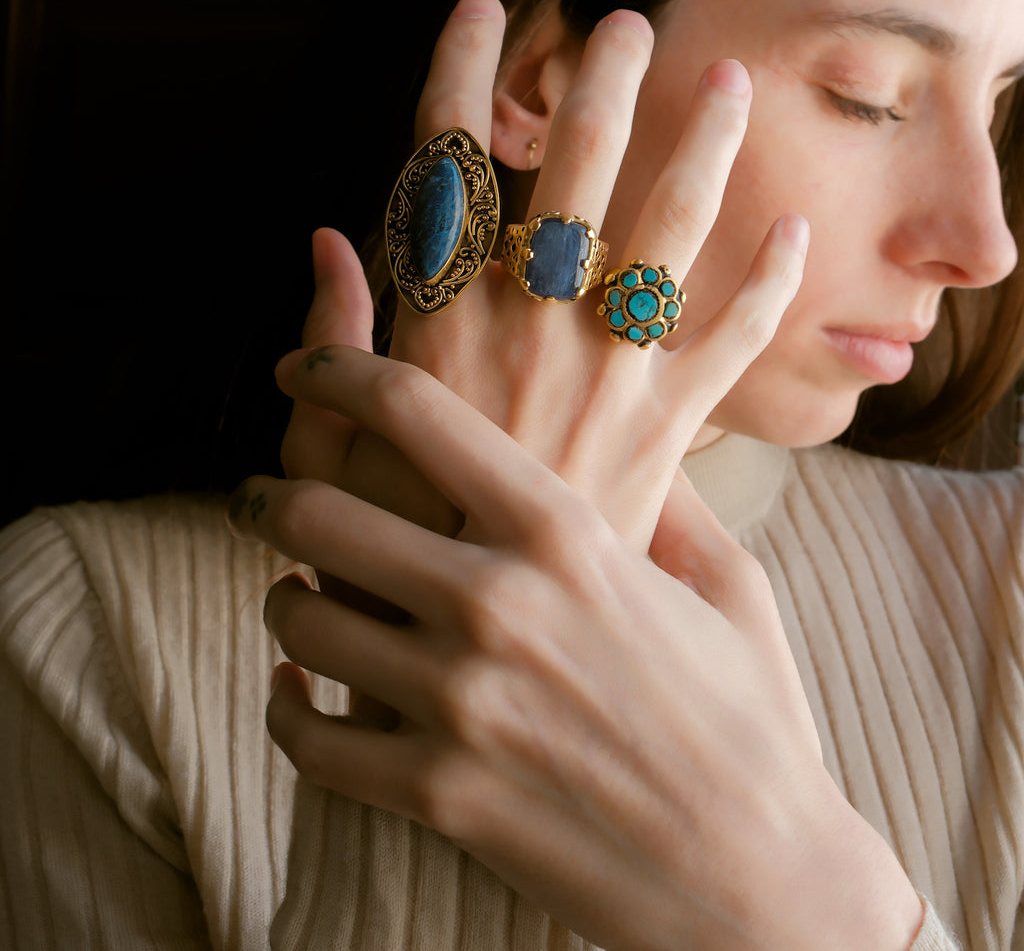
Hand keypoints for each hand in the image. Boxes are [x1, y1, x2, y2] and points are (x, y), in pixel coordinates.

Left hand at [231, 349, 922, 950]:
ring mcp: (460, 701)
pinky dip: (286, 706)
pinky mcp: (438, 793)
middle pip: (320, 510)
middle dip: (268, 497)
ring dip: (282, 600)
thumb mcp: (729, 584)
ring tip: (294, 597)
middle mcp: (496, 601)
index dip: (339, 370)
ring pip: (299, 617)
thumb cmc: (754, 723)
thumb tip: (651, 450)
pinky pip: (307, 735)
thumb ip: (673, 500)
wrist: (763, 882)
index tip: (304, 369)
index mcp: (563, 532)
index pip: (413, 411)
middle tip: (259, 500)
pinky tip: (295, 692)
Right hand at [278, 0, 807, 549]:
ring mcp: (607, 372)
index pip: (449, 166)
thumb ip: (335, 330)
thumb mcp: (333, 438)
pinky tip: (796, 229)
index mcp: (441, 318)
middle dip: (604, 85)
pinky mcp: (666, 428)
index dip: (463, 75)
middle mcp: (529, 326)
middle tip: (632, 23)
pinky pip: (730, 345)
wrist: (480, 642)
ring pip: (667, 234)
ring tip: (731, 82)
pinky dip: (768, 288)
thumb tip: (329, 234)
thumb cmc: (398, 537)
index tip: (482, 8)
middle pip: (575, 173)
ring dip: (703, 151)